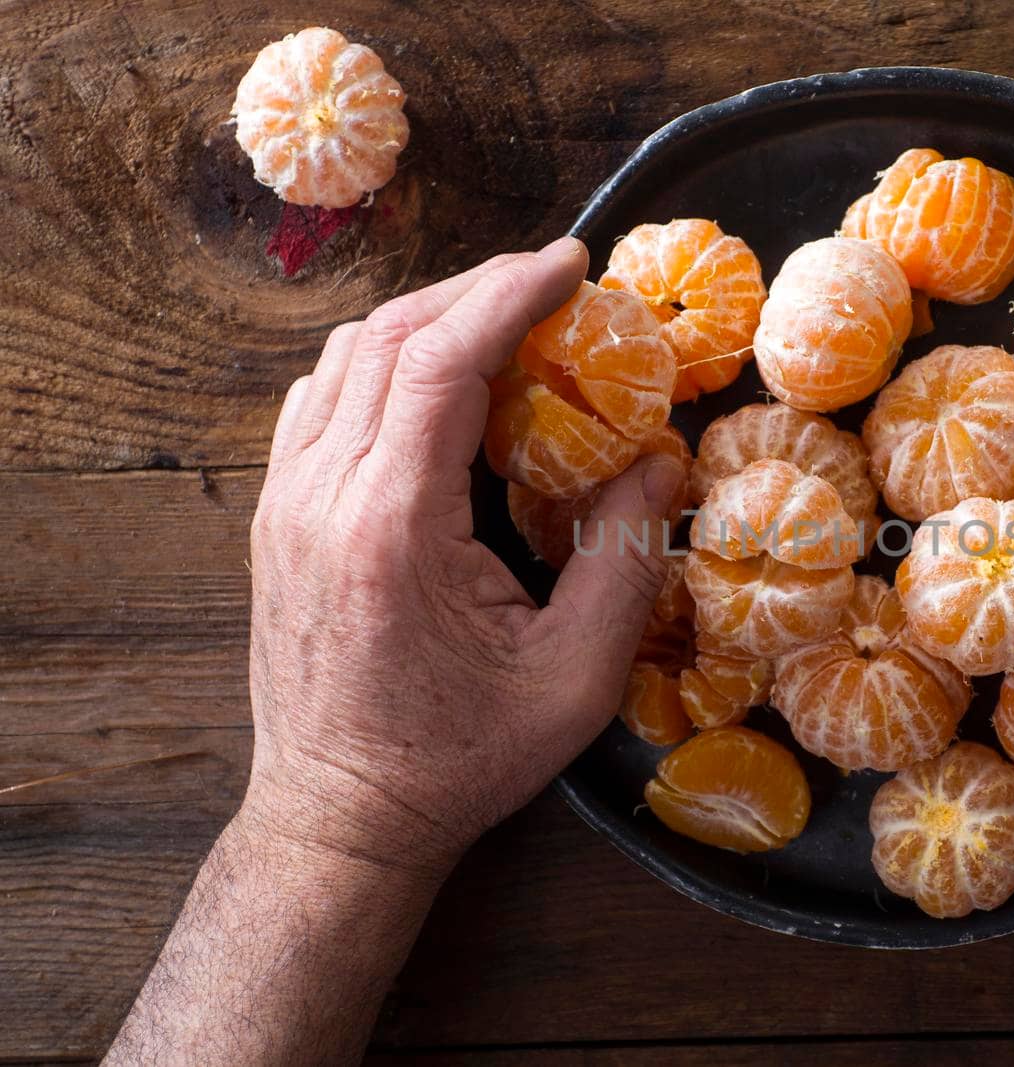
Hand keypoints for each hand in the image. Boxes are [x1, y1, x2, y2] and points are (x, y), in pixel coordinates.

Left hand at [247, 239, 685, 873]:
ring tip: (502, 319)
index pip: (441, 360)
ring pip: (345, 358)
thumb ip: (624, 560)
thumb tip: (662, 460)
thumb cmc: (459, 758)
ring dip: (426, 319)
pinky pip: (320, 399)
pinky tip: (432, 379)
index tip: (571, 260)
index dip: (509, 293)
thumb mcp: (574, 678)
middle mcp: (321, 496)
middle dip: (475, 289)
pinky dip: (381, 362)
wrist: (340, 817)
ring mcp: (285, 503)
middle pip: (388, 338)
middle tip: (550, 280)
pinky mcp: (276, 517)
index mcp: (391, 525)